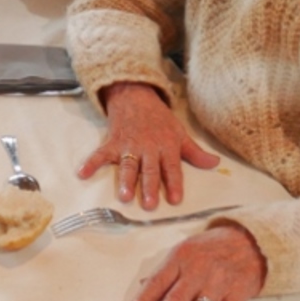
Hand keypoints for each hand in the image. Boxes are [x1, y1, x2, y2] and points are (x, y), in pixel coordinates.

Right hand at [78, 82, 218, 207]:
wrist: (135, 95)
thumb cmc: (159, 118)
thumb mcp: (180, 133)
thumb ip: (196, 152)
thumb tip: (216, 164)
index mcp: (166, 146)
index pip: (172, 167)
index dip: (174, 183)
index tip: (175, 199)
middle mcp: (148, 147)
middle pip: (150, 169)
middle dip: (150, 186)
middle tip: (150, 205)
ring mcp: (129, 145)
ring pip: (128, 165)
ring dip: (126, 180)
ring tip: (125, 196)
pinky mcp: (113, 141)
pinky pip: (101, 153)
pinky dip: (91, 163)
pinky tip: (83, 173)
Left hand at [125, 225, 264, 300]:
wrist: (249, 240)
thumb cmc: (212, 248)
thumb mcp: (185, 251)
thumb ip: (166, 271)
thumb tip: (141, 285)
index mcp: (179, 258)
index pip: (155, 283)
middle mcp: (197, 270)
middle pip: (175, 300)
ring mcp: (218, 282)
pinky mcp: (238, 292)